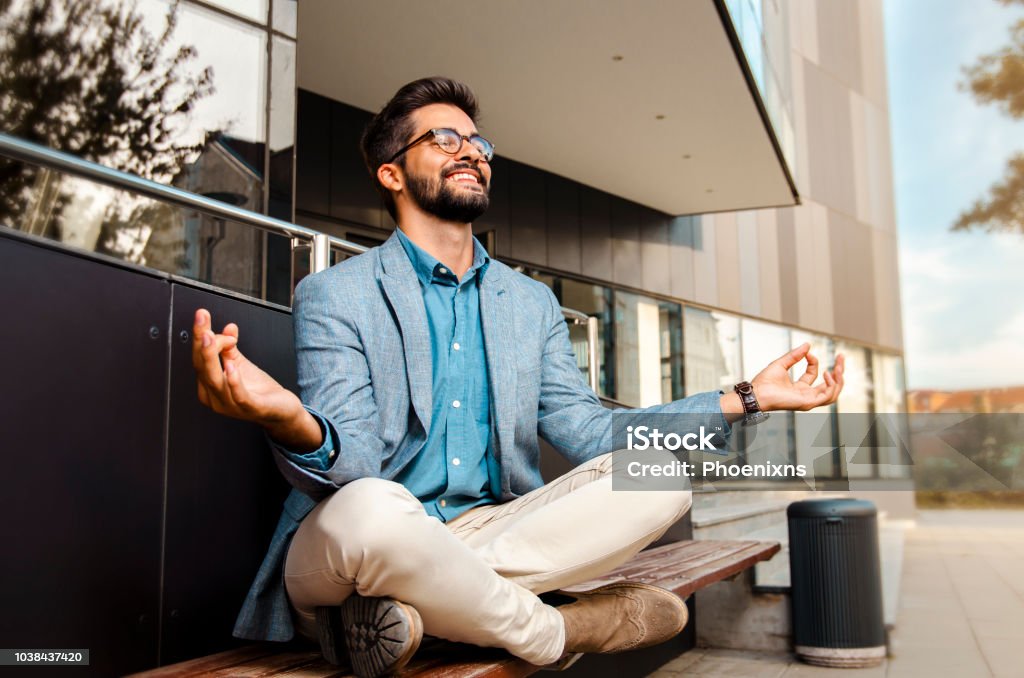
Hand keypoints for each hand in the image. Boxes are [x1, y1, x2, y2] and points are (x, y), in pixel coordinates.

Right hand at [192, 309, 322, 449]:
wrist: (282, 411)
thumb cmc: (259, 391)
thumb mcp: (241, 365)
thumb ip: (230, 348)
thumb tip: (228, 328)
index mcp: (209, 387)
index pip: (199, 359)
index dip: (200, 336)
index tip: (202, 315)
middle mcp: (215, 398)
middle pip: (202, 368)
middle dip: (201, 342)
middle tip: (202, 319)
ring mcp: (231, 406)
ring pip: (215, 381)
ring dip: (211, 358)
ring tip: (211, 338)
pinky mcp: (251, 408)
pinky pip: (239, 396)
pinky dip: (233, 381)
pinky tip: (231, 366)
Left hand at [749, 343, 844, 411]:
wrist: (756, 392)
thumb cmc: (764, 382)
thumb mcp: (781, 364)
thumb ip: (794, 355)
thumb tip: (807, 344)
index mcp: (799, 387)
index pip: (814, 374)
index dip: (814, 362)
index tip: (808, 353)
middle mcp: (805, 395)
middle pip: (829, 386)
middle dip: (838, 372)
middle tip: (841, 357)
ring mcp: (808, 400)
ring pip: (832, 393)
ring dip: (839, 380)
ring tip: (838, 367)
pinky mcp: (808, 403)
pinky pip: (827, 397)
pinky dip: (831, 386)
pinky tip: (827, 374)